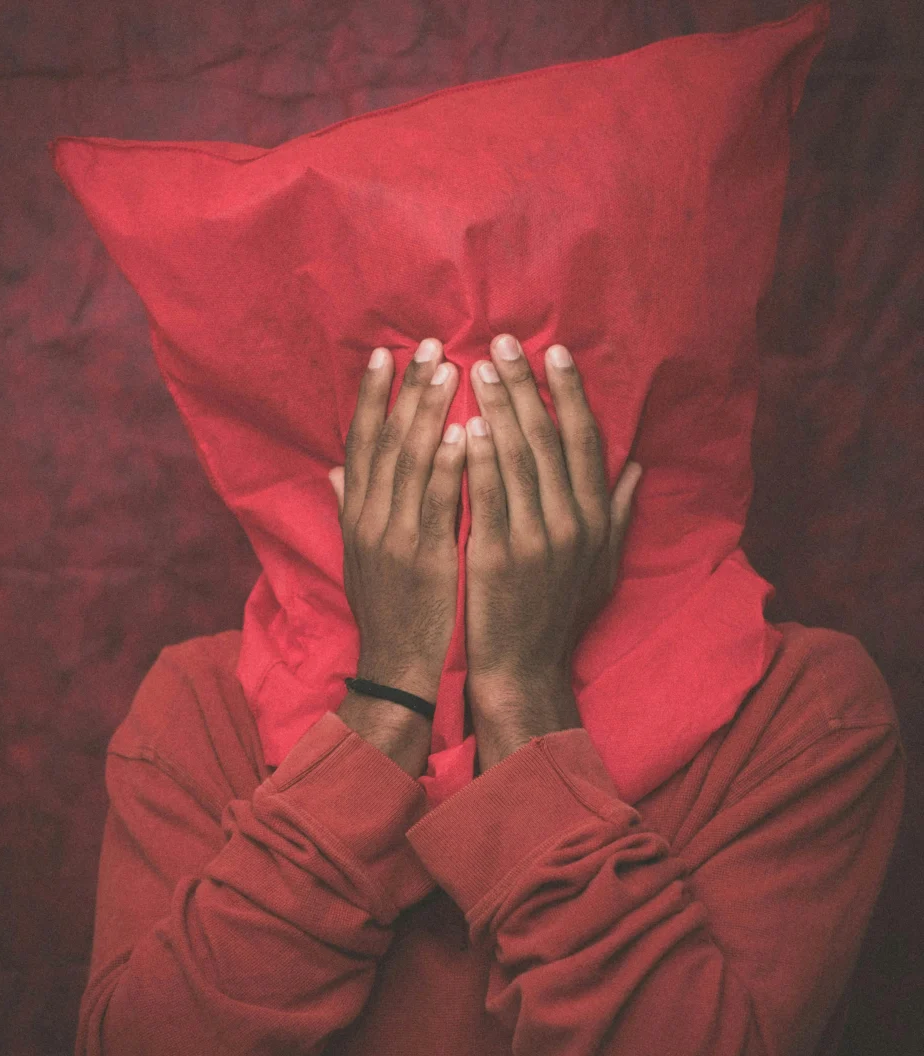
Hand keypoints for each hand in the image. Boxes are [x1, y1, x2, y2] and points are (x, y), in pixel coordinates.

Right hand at [328, 339, 465, 703]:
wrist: (397, 668)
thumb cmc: (386, 611)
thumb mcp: (357, 558)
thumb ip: (350, 509)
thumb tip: (337, 469)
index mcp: (355, 515)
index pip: (360, 442)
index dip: (370, 396)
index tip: (384, 355)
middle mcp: (369, 519)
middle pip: (385, 440)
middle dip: (405, 389)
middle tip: (429, 344)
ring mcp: (395, 538)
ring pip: (409, 463)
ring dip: (428, 413)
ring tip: (450, 370)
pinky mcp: (425, 559)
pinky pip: (436, 505)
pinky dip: (447, 467)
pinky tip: (462, 433)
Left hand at [464, 335, 642, 703]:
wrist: (523, 669)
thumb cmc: (558, 615)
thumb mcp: (601, 566)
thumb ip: (618, 514)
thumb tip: (635, 467)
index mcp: (596, 519)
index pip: (585, 441)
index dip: (569, 394)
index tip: (552, 354)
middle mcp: (574, 523)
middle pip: (549, 439)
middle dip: (526, 386)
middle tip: (502, 343)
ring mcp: (538, 540)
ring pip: (518, 458)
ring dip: (498, 408)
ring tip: (477, 368)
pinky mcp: (500, 556)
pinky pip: (489, 495)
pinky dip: (478, 456)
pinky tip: (464, 423)